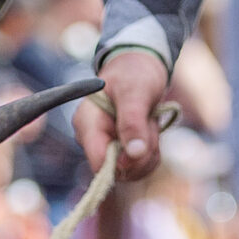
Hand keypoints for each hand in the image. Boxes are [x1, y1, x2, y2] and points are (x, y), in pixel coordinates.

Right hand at [74, 48, 166, 183]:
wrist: (141, 68)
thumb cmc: (135, 73)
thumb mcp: (135, 91)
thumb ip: (133, 121)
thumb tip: (134, 153)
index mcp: (87, 123)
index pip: (98, 162)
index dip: (123, 163)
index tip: (142, 147)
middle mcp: (92, 139)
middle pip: (117, 170)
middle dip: (141, 153)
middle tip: (150, 124)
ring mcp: (105, 146)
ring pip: (131, 171)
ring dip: (149, 152)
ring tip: (150, 123)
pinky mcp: (119, 152)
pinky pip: (138, 168)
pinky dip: (150, 154)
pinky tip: (151, 131)